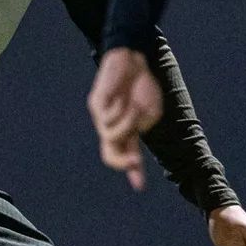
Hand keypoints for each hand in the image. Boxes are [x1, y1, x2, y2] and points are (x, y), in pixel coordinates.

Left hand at [88, 46, 163, 189]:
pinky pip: (108, 118)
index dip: (134, 171)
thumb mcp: (150, 111)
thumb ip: (138, 126)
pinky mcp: (95, 105)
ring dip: (127, 123)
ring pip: (113, 135)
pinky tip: (120, 96)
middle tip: (134, 161)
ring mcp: (102, 117)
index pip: (128, 155)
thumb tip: (126, 134)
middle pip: (110, 154)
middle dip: (122, 162)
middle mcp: (112, 126)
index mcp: (128, 130)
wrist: (133, 59)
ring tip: (132, 105)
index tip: (139, 186)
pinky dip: (119, 110)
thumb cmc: (143, 86)